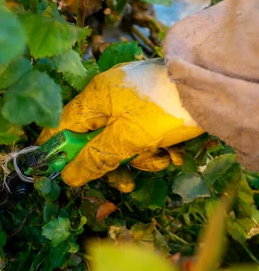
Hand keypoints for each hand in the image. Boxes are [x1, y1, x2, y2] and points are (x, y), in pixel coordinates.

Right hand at [38, 59, 202, 186]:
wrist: (213, 87)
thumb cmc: (163, 111)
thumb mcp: (127, 140)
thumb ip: (96, 159)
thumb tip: (68, 176)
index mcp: (96, 96)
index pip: (63, 124)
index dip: (57, 149)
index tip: (56, 172)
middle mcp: (111, 94)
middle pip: (96, 136)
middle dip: (111, 162)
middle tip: (123, 182)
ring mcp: (134, 98)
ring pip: (122, 137)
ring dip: (139, 157)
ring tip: (160, 161)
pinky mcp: (155, 103)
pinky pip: (143, 130)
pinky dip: (155, 145)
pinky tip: (173, 153)